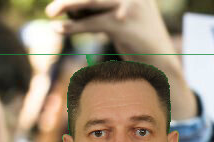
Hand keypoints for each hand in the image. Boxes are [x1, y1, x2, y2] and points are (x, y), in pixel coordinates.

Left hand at [45, 0, 198, 119]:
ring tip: (51, 13)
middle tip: (53, 6)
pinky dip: (73, 26)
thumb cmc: (140, 42)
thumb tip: (71, 7)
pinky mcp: (122, 24)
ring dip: (67, 6)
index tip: (67, 3)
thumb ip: (103, 8)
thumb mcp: (124, 18)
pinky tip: (61, 29)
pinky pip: (91, 22)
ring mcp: (128, 7)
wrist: (162, 64)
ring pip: (90, 1)